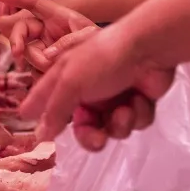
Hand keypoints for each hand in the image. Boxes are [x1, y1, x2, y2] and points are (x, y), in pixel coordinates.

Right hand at [0, 0, 97, 69]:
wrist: (115, 65)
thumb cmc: (106, 44)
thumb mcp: (91, 38)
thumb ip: (70, 43)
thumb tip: (47, 56)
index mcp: (59, 16)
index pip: (34, 3)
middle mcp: (49, 28)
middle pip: (23, 28)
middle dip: (17, 39)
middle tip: (18, 53)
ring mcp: (46, 45)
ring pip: (27, 50)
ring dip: (36, 61)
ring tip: (54, 69)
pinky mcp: (46, 61)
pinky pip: (35, 65)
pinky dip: (40, 71)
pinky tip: (50, 76)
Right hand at [19, 21, 174, 146]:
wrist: (148, 49)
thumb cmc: (104, 58)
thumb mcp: (71, 82)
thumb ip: (54, 110)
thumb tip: (41, 133)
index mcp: (67, 81)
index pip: (48, 105)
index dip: (45, 122)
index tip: (43, 141)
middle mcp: (89, 91)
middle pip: (84, 127)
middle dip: (91, 136)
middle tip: (97, 139)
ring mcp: (115, 97)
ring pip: (112, 129)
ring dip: (119, 124)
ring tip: (125, 111)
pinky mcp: (138, 101)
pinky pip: (135, 122)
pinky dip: (138, 114)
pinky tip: (139, 99)